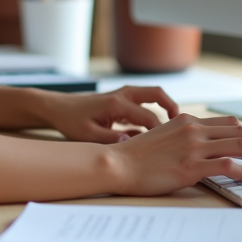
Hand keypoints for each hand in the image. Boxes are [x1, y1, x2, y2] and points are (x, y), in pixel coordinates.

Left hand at [43, 86, 179, 142]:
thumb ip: (110, 139)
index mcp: (117, 103)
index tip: (171, 147)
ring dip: (166, 107)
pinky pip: (145, 102)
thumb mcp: (88, 135)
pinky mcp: (122, 99)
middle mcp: (124, 94)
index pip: (149, 117)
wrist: (58, 108)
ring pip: (153, 95)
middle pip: (157, 94)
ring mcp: (123, 95)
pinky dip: (155, 111)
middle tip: (183, 125)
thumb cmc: (71, 121)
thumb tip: (132, 143)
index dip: (162, 132)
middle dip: (172, 107)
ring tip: (174, 128)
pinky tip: (156, 131)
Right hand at [106, 113, 241, 195]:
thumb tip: (205, 148)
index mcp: (187, 120)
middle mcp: (193, 129)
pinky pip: (228, 165)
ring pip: (241, 145)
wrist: (118, 164)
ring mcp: (193, 146)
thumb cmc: (138, 156)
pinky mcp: (190, 166)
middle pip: (241, 131)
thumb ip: (184, 137)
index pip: (230, 123)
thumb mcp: (164, 136)